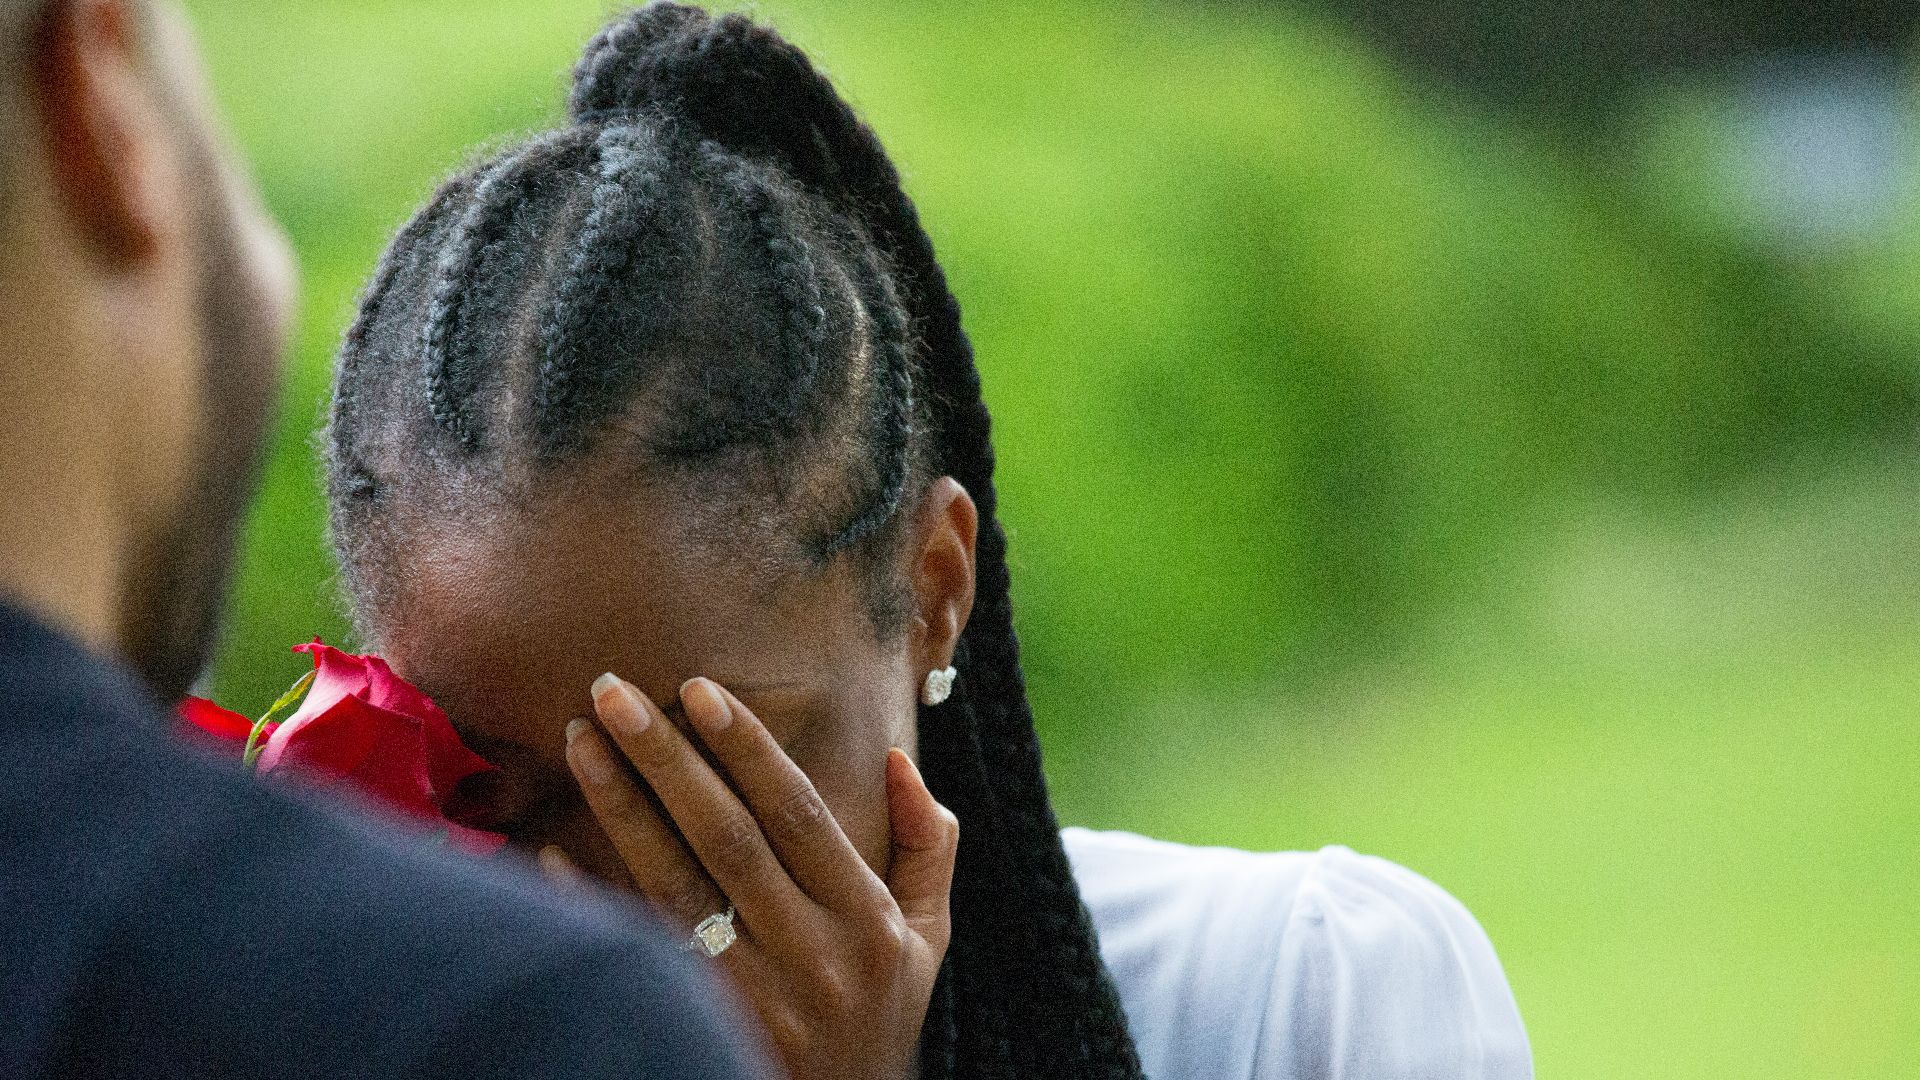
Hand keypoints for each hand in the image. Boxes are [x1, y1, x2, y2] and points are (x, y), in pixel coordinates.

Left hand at [561, 673, 956, 1079]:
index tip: (698, 689)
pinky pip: (637, 949)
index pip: (799, 815)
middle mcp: (811, 956)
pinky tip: (550, 847)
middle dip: (667, 757)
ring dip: (621, 808)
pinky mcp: (702, 1022)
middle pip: (728, 838)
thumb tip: (900, 758)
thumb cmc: (877, 1019)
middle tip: (611, 691)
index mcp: (868, 921)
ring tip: (578, 742)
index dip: (748, 748)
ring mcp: (753, 997)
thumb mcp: (926, 940)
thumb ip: (927, 848)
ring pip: (675, 885)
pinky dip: (589, 898)